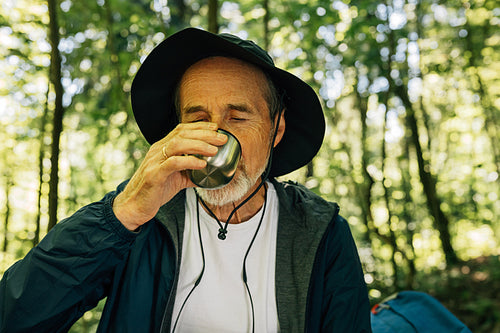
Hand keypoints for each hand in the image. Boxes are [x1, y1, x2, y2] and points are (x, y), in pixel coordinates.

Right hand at [112, 122, 227, 230]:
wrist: (133, 206)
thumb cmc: (154, 191)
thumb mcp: (175, 179)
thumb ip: (190, 174)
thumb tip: (209, 174)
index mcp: (161, 148)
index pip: (181, 130)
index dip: (199, 126)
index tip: (216, 128)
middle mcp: (157, 151)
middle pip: (182, 134)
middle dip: (204, 134)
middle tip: (221, 138)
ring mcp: (154, 161)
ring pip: (177, 145)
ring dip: (198, 145)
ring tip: (214, 150)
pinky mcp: (154, 174)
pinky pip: (172, 163)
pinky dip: (189, 161)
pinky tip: (201, 164)